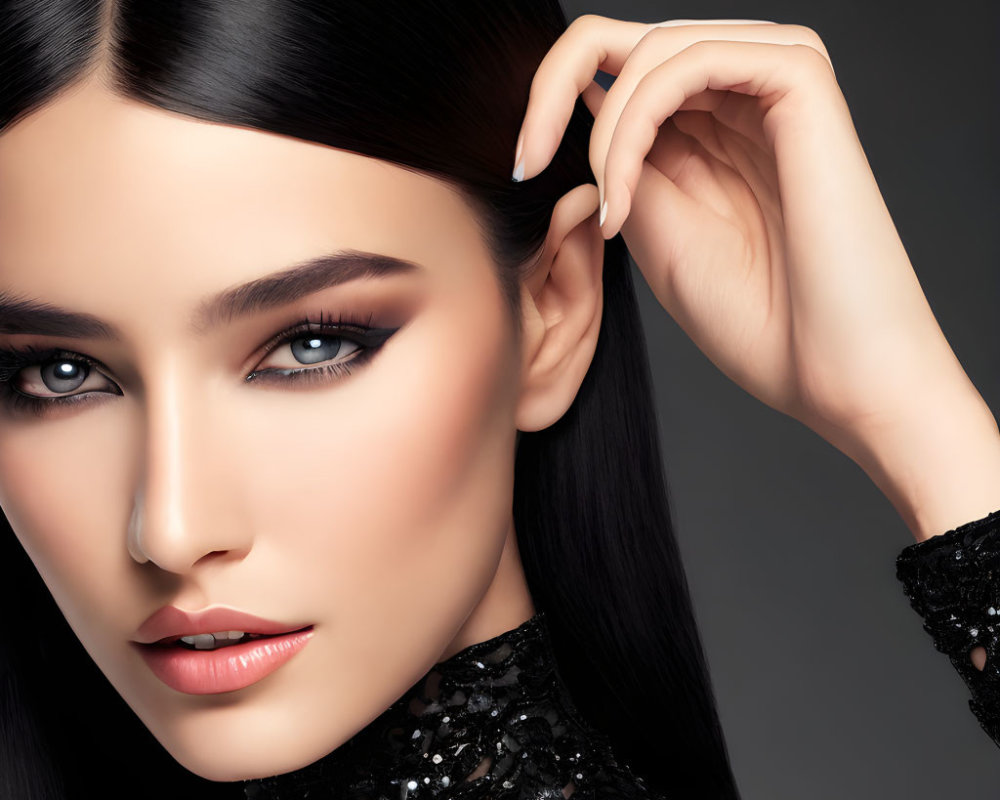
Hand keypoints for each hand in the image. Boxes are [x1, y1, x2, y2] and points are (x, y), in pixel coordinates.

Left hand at [512, 16, 990, 464]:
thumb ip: (623, 163)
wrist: (835, 375)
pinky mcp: (801, 80)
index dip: (550, 100)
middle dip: (553, 92)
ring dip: (604, 130)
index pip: (617, 71)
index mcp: (711, 131)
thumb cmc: (757, 321)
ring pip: (652, 49)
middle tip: (524, 163)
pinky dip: (638, 120)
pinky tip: (629, 191)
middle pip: (625, 42)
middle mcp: (740, 97)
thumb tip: (577, 110)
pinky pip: (692, 58)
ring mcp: (773, 82)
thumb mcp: (655, 233)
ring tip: (613, 213)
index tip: (518, 166)